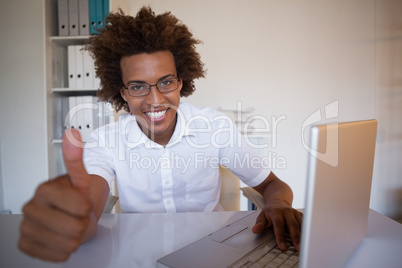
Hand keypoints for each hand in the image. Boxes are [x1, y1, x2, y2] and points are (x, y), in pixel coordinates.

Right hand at [18, 129, 91, 261]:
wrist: (70, 215)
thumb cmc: (76, 198)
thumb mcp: (81, 179)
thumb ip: (76, 158)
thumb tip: (72, 133)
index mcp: (44, 190)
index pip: (81, 207)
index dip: (87, 208)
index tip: (81, 203)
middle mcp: (30, 208)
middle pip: (74, 228)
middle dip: (82, 224)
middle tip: (76, 217)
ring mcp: (26, 227)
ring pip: (67, 244)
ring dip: (75, 238)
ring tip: (69, 226)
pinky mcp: (26, 245)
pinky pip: (57, 256)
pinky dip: (65, 250)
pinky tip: (61, 238)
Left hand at [252, 201, 301, 250]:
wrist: (278, 200)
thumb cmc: (270, 211)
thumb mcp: (262, 216)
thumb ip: (259, 223)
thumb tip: (255, 230)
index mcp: (276, 212)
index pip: (279, 224)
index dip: (280, 236)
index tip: (282, 247)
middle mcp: (287, 211)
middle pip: (292, 224)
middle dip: (295, 237)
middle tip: (297, 248)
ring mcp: (295, 212)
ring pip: (301, 224)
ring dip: (303, 236)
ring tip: (303, 246)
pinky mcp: (300, 215)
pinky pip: (305, 223)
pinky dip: (306, 231)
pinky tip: (307, 240)